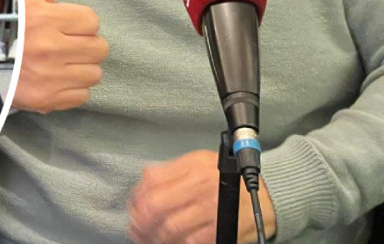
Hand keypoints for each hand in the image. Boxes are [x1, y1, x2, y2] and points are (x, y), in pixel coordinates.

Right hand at [15, 0, 108, 113]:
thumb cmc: (12, 30)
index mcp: (45, 19)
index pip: (92, 20)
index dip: (80, 23)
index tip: (63, 26)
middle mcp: (49, 47)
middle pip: (99, 48)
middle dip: (84, 46)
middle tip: (64, 46)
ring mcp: (50, 76)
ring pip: (94, 72)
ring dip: (80, 69)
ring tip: (59, 64)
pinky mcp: (49, 100)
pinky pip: (83, 95)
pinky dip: (72, 90)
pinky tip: (56, 80)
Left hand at [128, 150, 275, 243]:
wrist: (268, 195)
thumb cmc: (228, 179)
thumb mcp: (200, 164)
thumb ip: (172, 173)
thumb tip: (142, 190)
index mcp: (192, 165)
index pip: (151, 181)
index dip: (136, 199)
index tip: (133, 211)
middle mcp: (201, 184)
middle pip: (156, 206)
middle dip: (141, 223)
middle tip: (137, 231)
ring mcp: (213, 207)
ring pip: (170, 228)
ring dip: (155, 238)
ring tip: (150, 240)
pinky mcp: (224, 227)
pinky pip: (192, 242)